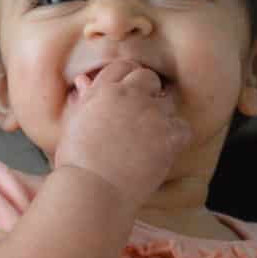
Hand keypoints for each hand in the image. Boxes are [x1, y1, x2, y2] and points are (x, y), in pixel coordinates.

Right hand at [53, 60, 190, 205]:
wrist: (92, 189)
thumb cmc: (76, 162)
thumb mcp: (74, 124)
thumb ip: (85, 100)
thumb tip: (83, 81)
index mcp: (104, 90)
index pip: (123, 68)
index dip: (126, 80)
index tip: (127, 96)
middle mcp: (130, 95)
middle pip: (148, 79)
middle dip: (146, 93)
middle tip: (139, 117)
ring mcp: (152, 114)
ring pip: (167, 103)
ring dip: (161, 116)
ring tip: (147, 140)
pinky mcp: (169, 135)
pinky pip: (182, 127)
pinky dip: (175, 138)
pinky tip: (161, 151)